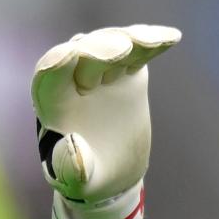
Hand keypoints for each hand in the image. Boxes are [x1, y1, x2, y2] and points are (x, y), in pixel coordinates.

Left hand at [31, 25, 179, 218]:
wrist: (110, 172)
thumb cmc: (83, 177)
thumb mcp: (77, 180)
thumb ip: (72, 167)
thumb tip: (73, 144)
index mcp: (54, 104)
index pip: (48, 78)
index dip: (56, 65)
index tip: (68, 55)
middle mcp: (73, 82)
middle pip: (82, 55)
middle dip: (98, 49)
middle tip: (120, 50)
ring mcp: (101, 74)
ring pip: (111, 46)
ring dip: (129, 40)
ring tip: (149, 41)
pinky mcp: (127, 73)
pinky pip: (138, 53)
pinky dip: (152, 44)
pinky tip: (170, 39)